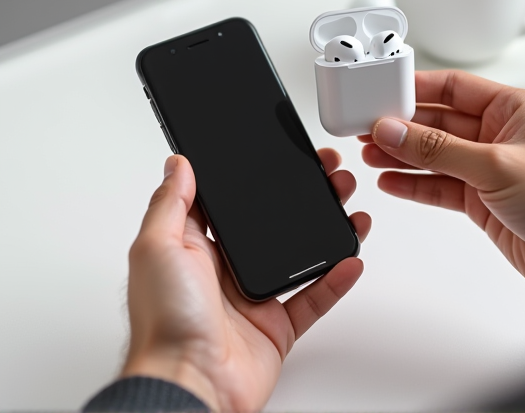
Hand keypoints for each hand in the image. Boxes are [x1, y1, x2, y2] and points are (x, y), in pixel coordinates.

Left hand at [121, 152, 369, 411]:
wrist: (188, 386)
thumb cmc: (164, 323)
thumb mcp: (156, 248)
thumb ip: (170, 203)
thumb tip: (177, 163)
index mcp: (197, 249)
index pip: (233, 204)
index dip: (255, 179)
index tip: (279, 157)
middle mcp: (226, 271)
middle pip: (273, 225)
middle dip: (303, 197)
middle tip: (326, 173)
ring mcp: (254, 298)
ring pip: (299, 256)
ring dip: (326, 230)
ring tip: (346, 204)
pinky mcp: (277, 326)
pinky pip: (314, 298)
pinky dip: (335, 281)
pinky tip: (350, 258)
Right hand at [361, 69, 524, 307]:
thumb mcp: (495, 165)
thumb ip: (438, 148)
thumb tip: (395, 130)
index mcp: (512, 108)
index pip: (454, 87)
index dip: (417, 88)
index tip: (385, 91)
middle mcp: (498, 135)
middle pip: (439, 121)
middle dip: (403, 125)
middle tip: (368, 126)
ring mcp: (488, 168)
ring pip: (434, 155)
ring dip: (402, 155)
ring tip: (370, 153)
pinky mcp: (482, 200)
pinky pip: (439, 185)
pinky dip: (414, 184)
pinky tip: (390, 181)